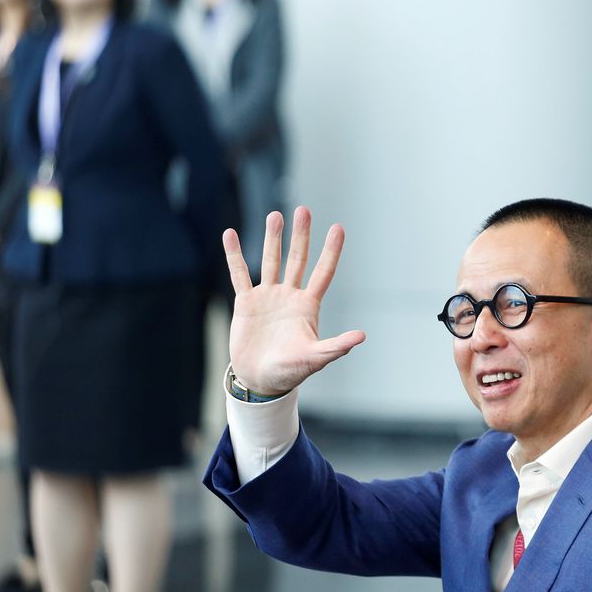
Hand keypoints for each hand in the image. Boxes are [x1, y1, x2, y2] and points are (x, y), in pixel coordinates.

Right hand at [223, 207, 365, 395]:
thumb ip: (335, 347)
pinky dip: (235, 254)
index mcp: (308, 306)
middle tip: (303, 210)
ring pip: (271, 261)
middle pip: (297, 259)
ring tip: (275, 215)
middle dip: (301, 235)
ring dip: (273, 238)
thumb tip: (361, 336)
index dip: (331, 251)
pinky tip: (230, 234)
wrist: (260, 380)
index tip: (338, 227)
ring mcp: (268, 297)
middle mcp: (290, 296)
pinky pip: (239, 273)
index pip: (323, 272)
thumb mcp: (314, 359)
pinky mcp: (246, 302)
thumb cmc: (290, 371)